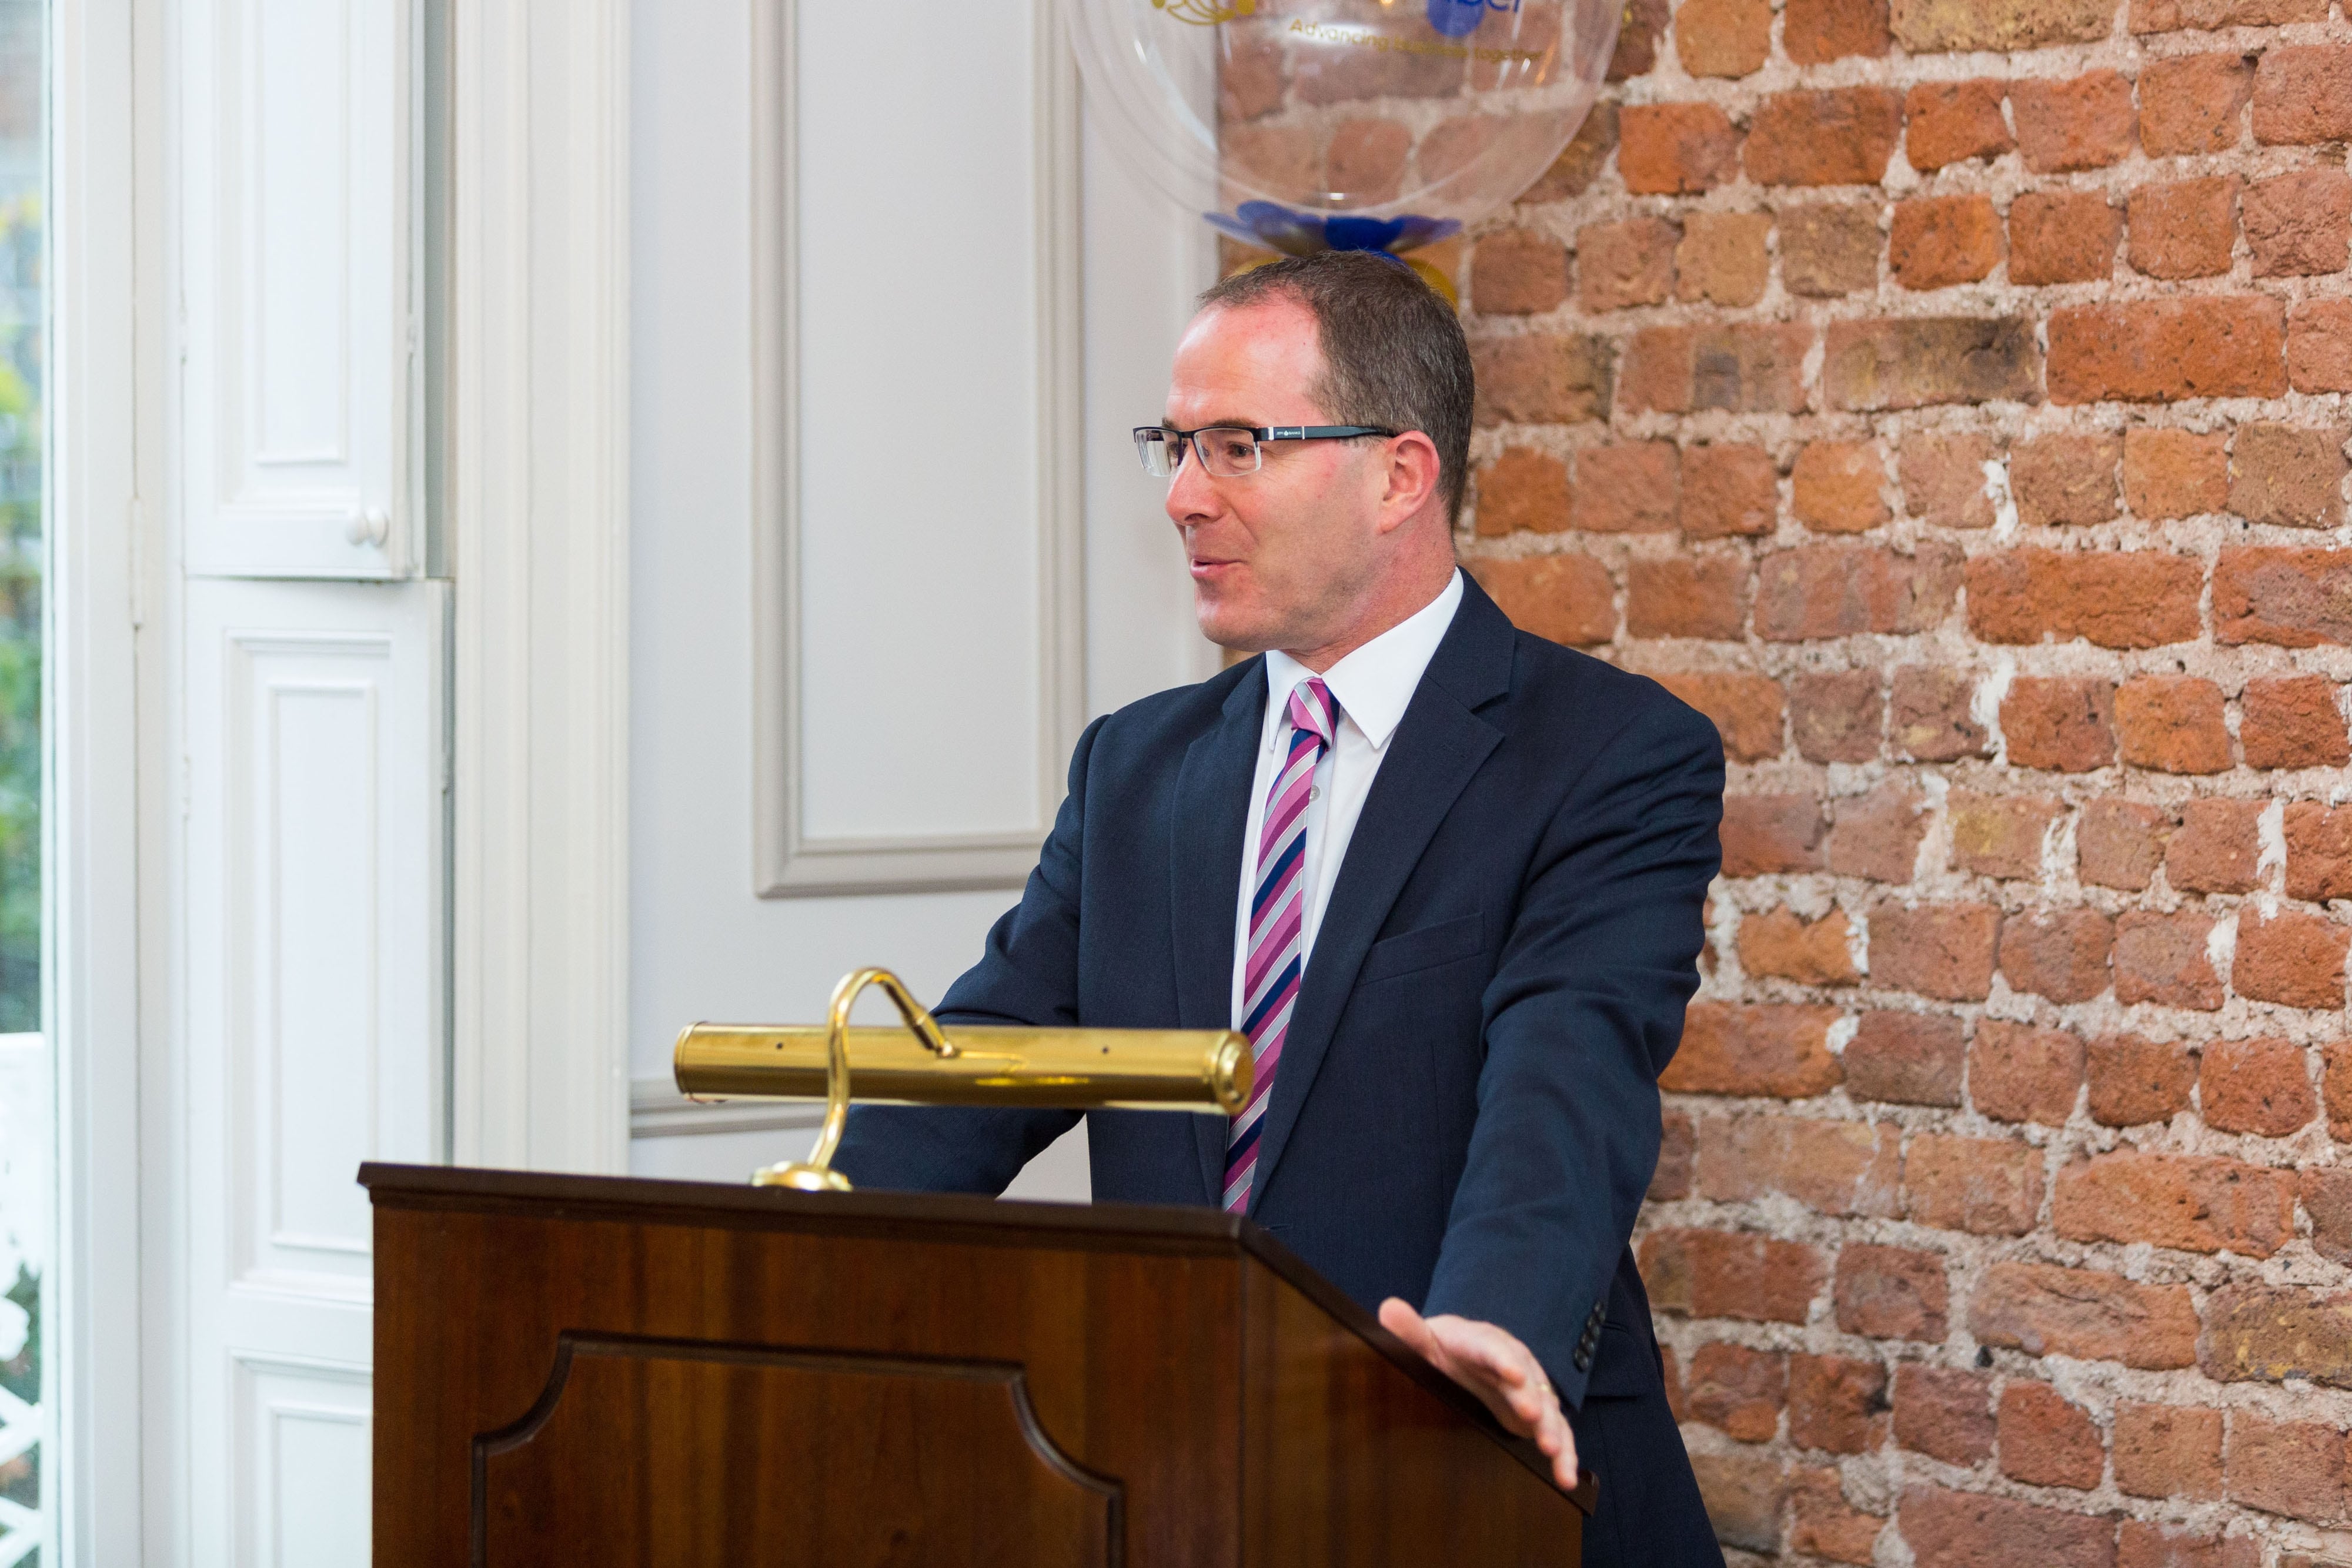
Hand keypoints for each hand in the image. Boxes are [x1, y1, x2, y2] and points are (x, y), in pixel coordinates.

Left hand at [1378, 1297, 1577, 1491]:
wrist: (1458, 1359)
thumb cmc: (1439, 1350)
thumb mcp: (1422, 1343)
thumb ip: (1409, 1332)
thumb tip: (1389, 1309)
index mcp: (1481, 1340)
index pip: (1491, 1347)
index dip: (1502, 1360)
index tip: (1512, 1374)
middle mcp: (1511, 1360)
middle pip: (1525, 1378)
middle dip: (1531, 1399)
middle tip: (1534, 1417)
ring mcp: (1527, 1388)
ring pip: (1546, 1407)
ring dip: (1552, 1429)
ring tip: (1553, 1452)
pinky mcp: (1536, 1413)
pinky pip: (1555, 1431)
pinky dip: (1563, 1453)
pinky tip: (1566, 1476)